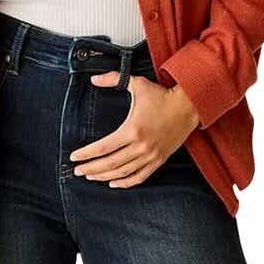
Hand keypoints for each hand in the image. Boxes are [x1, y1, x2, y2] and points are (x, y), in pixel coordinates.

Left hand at [69, 73, 200, 187]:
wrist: (189, 106)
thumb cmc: (162, 95)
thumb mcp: (137, 83)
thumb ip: (113, 79)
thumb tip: (94, 80)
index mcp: (132, 129)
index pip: (103, 147)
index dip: (87, 154)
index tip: (74, 157)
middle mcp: (141, 146)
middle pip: (110, 163)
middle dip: (91, 169)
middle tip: (78, 170)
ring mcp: (151, 155)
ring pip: (123, 172)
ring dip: (104, 177)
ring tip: (90, 176)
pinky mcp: (159, 160)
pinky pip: (140, 177)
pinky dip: (125, 183)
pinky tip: (114, 183)